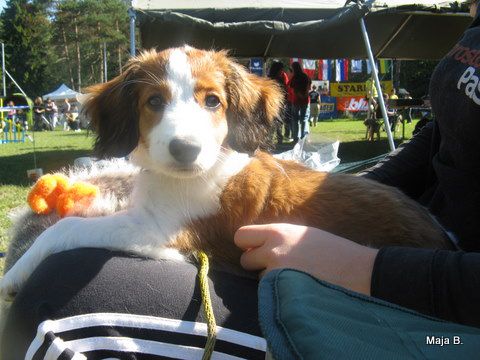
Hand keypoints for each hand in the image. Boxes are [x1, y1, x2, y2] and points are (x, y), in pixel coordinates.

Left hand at [234, 223, 377, 294]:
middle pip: (244, 260)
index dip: (247, 244)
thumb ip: (279, 238)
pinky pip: (271, 293)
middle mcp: (272, 250)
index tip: (257, 249)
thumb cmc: (334, 250)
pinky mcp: (284, 292)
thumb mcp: (303, 234)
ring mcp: (276, 273)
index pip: (241, 236)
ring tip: (295, 278)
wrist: (358, 271)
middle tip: (275, 267)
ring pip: (260, 279)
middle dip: (256, 264)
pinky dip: (280, 293)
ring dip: (271, 280)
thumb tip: (257, 246)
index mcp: (277, 231)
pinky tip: (298, 289)